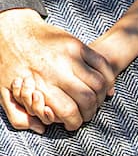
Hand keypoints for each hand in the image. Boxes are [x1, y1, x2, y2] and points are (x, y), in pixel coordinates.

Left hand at [0, 9, 113, 130]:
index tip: (73, 123)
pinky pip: (103, 65)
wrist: (9, 26)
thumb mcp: (3, 91)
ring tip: (95, 100)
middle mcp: (57, 69)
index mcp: (40, 83)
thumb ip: (18, 116)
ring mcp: (69, 55)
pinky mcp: (77, 44)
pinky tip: (105, 85)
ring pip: (99, 84)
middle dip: (90, 112)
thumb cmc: (6, 61)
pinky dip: (109, 78)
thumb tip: (41, 129)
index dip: (75, 123)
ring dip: (101, 97)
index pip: (70, 112)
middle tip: (85, 113)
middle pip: (89, 100)